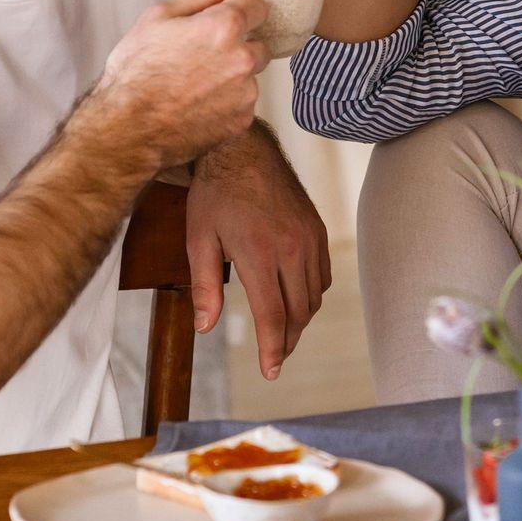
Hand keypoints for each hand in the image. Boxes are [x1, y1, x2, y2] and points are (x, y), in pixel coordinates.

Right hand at [92, 0, 268, 169]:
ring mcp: (244, 94)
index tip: (227, 16)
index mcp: (224, 27)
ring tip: (195, 84)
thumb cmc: (135, 74)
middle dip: (237, 46)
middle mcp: (242, 60)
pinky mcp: (241, 122)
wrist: (127, 128)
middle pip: (258, 44)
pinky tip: (198, 104)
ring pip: (249, 77)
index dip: (240, 8)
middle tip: (202, 55)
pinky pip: (242, 104)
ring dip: (232, 77)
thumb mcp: (156, 18)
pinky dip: (226, 103)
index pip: (257, 6)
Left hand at [186, 127, 330, 379]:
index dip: (272, 350)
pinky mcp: (317, 228)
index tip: (269, 372)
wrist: (242, 148)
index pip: (273, 317)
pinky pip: (323, 275)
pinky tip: (294, 298)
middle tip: (274, 357)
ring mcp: (309, 237)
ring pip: (314, 297)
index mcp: (259, 253)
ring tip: (282, 332)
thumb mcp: (198, 239)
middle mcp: (291, 248)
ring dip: (300, 320)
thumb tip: (205, 328)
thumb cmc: (214, 193)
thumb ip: (204, 287)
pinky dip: (311, 294)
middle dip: (287, 341)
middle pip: (298, 313)